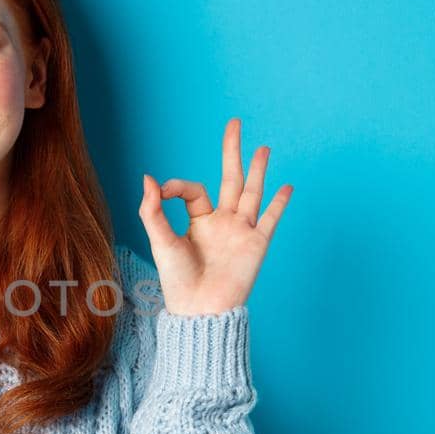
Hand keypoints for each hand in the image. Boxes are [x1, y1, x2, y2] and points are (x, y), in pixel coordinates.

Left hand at [137, 117, 291, 315]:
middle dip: (232, 151)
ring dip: (258, 170)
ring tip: (262, 148)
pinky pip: (270, 219)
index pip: (193, 190)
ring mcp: (241, 231)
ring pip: (251, 192)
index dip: (177, 185)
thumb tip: (148, 178)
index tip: (162, 191)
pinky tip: (286, 187)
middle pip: (230, 178)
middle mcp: (222, 222)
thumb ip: (152, 211)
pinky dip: (279, 204)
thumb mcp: (160, 242)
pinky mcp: (256, 244)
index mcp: (198, 221)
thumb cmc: (178, 281)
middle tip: (234, 123)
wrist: (200, 310)